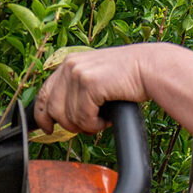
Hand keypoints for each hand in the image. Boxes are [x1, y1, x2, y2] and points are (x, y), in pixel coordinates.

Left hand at [33, 45, 149, 134]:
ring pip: (68, 117)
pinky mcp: (89, 83)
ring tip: (102, 118)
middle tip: (86, 126)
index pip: (44, 93)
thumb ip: (77, 88)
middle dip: (67, 125)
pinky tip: (107, 118)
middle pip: (52, 109)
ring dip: (86, 125)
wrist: (150, 68)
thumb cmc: (127, 76)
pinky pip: (83, 118)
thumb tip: (59, 113)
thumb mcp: (95, 77)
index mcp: (69, 63)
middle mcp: (70, 65)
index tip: (47, 128)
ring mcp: (78, 73)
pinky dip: (95, 125)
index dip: (42, 115)